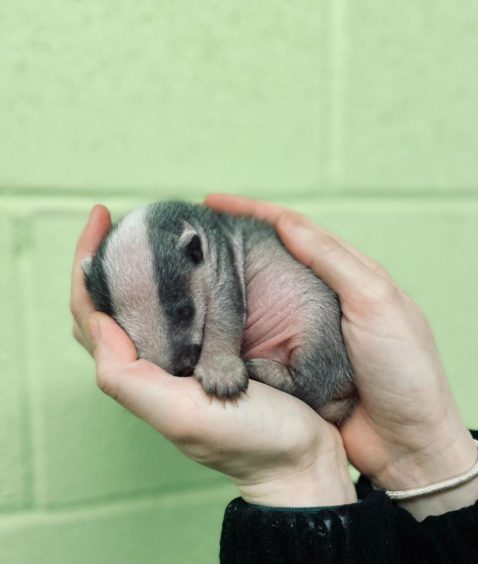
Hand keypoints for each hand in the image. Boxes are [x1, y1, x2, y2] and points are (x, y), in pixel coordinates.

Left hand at [70, 205, 356, 507]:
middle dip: (105, 261)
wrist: (300, 458)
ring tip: (149, 232)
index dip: (85, 264)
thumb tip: (96, 322)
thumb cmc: (249, 441)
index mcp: (139, 376)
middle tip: (120, 221)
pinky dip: (176, 283)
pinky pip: (184, 310)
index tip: (100, 217)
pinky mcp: (213, 354)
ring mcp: (184, 359)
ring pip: (145, 307)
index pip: (90, 314)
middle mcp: (155, 366)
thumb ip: (127, 376)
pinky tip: (189, 262)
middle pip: (111, 306)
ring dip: (137, 269)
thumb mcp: (181, 414)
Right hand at [205, 194, 477, 518]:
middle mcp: (319, 296)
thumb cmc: (403, 367)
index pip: (292, 229)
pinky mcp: (290, 361)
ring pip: (258, 296)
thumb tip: (287, 223)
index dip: (251, 212)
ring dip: (227, 282)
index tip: (212, 202)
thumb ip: (333, 261)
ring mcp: (302, 330)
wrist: (406, 440)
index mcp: (345, 273)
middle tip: (192, 234)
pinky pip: (255, 335)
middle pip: (270, 258)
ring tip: (190, 271)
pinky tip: (208, 319)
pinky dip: (232, 324)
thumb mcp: (376, 302)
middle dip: (231, 242)